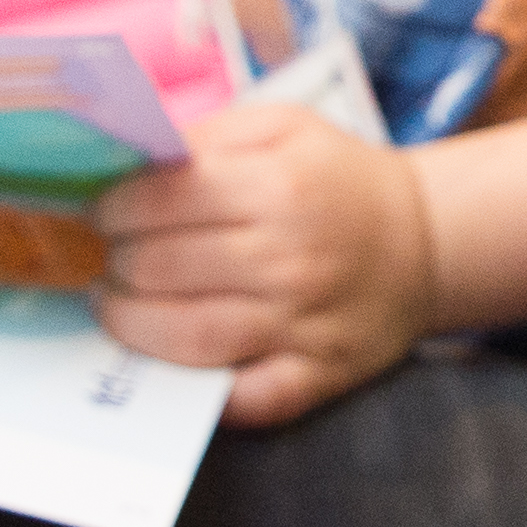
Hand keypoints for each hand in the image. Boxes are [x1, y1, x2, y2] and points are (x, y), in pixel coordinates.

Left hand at [99, 95, 444, 428]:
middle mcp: (292, 258)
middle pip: (162, 268)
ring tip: (117, 306)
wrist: (425, 243)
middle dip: (117, 262)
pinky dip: (195, 387)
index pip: (162, 200)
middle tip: (111, 257)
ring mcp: (304, 324)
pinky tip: (168, 360)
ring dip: (131, 323)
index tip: (101, 211)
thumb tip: (127, 160)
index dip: (114, 207)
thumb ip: (208, 135)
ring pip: (187, 336)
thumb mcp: (284, 127)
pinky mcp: (315, 376)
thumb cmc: (339, 182)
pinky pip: (240, 398)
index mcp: (282, 186)